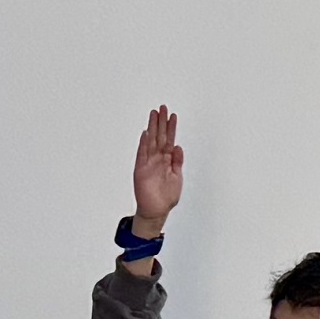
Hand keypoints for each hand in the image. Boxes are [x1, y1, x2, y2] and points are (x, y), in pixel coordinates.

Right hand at [128, 104, 185, 238]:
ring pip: (150, 141)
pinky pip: (142, 154)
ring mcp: (148, 163)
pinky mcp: (141, 170)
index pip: (169, 140)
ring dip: (152, 128)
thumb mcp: (177, 177)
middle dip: (160, 122)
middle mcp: (157, 159)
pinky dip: (143, 144)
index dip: (171, 128)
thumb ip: (177, 162)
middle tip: (162, 108)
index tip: (172, 116)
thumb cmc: (166, 197)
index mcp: (166, 160)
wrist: (156, 211)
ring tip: (153, 114)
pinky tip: (146, 133)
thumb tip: (178, 147)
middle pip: (159, 136)